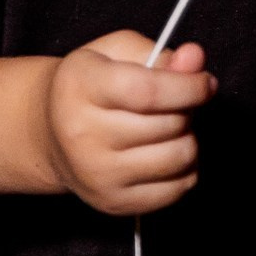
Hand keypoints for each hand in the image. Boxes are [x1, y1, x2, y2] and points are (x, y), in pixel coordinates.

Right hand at [38, 30, 214, 215]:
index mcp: (80, 86)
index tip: (204, 82)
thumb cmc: (92, 85)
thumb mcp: (116, 53)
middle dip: (186, 109)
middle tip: (175, 103)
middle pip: (167, 124)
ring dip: (186, 138)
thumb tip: (195, 59)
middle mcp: (82, 134)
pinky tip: (165, 152)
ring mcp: (97, 174)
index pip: (148, 92)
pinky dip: (184, 169)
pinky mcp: (113, 202)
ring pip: (178, 157)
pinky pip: (176, 189)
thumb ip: (159, 55)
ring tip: (169, 128)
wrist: (51, 133)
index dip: (188, 86)